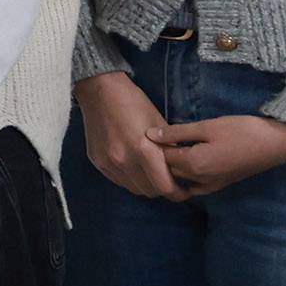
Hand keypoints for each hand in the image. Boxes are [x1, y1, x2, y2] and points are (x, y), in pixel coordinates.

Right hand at [76, 71, 180, 198]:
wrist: (100, 91)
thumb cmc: (135, 103)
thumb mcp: (159, 126)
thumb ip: (168, 151)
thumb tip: (180, 171)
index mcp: (143, 149)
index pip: (165, 187)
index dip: (180, 194)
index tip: (187, 190)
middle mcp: (123, 160)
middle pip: (150, 191)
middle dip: (165, 190)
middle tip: (174, 183)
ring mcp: (108, 162)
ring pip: (134, 188)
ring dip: (147, 186)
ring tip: (155, 176)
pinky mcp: (97, 161)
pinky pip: (119, 181)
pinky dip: (131, 179)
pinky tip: (137, 168)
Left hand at [156, 113, 285, 196]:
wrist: (275, 144)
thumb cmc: (242, 131)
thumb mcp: (207, 126)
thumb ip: (177, 132)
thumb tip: (149, 134)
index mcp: (193, 164)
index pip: (160, 158)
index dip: (152, 145)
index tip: (146, 133)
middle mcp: (199, 180)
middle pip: (167, 171)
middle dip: (157, 158)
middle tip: (152, 141)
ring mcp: (210, 185)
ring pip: (179, 180)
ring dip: (169, 168)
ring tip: (165, 150)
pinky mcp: (219, 185)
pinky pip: (193, 188)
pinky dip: (183, 180)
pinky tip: (180, 167)